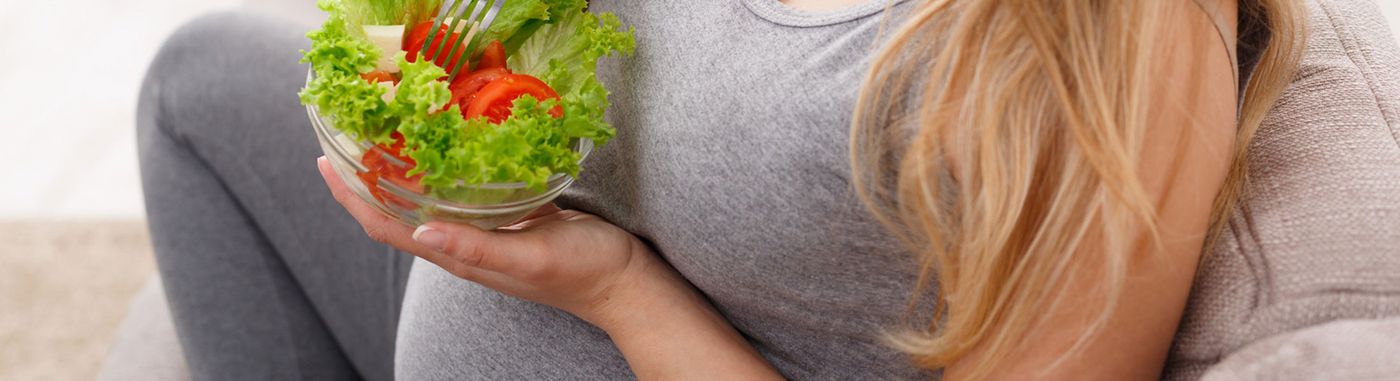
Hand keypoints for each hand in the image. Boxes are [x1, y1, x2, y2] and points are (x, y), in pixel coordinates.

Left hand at [317, 157, 666, 325]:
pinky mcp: (512, 218)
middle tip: (349, 136)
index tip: (327, 163)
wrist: (625, 282)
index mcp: (461, 257)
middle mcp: (465, 245)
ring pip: (430, 200)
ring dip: (403, 171)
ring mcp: (488, 232)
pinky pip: (467, 191)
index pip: (387, 228)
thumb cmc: (582, 272)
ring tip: (387, 134)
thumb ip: (478, 249)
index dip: (352, 199)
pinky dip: (448, 166)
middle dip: (366, 180)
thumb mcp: (530, 258)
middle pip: (398, 213)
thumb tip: (423, 233)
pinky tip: (450, 142)